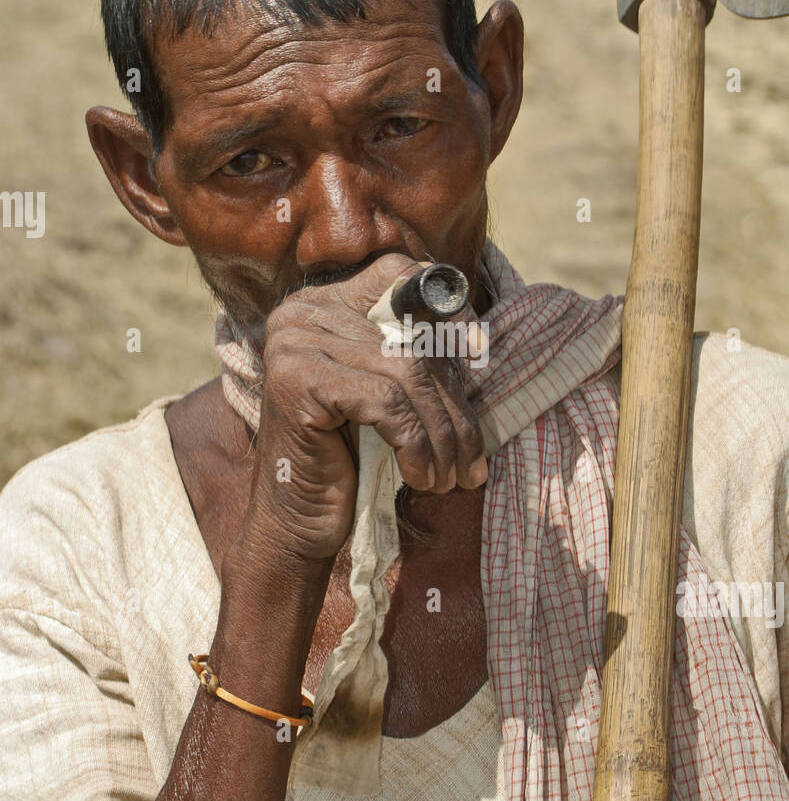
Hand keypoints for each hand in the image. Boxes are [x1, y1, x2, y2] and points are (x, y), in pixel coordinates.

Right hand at [241, 253, 488, 563]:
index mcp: (323, 304)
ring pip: (406, 374)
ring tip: (453, 477)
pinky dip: (417, 446)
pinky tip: (421, 479)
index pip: (399, 277)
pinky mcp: (298, 381)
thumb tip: (479, 342)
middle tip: (472, 459)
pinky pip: (386, 404)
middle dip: (453, 406)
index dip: (448, 310)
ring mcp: (295, 343)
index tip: (480, 355)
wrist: (297, 523)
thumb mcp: (388, 397)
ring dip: (442, 434)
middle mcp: (302, 313)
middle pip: (411, 339)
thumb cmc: (349, 459)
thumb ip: (416, 357)